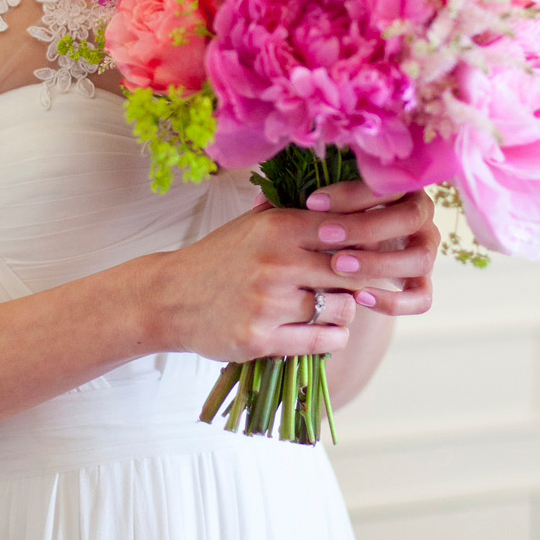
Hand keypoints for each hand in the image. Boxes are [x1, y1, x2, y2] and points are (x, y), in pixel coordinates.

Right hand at [151, 203, 364, 362]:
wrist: (171, 297)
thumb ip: (294, 212)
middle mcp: (276, 262)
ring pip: (342, 308)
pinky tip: (329, 329)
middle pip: (351, 270)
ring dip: (347, 310)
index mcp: (277, 227)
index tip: (368, 250)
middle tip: (359, 283)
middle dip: (362, 278)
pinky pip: (322, 340)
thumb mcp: (252, 224)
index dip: (365, 240)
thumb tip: (342, 199)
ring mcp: (269, 303)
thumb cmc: (219, 256)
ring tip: (339, 308)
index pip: (345, 229)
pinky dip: (334, 336)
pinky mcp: (261, 339)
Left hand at [299, 182, 439, 317]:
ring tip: (337, 265)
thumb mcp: (344, 204)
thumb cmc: (348, 216)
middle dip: (364, 227)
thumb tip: (315, 205)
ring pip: (420, 259)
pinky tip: (359, 297)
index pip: (388, 186)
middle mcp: (424, 219)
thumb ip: (338, 203)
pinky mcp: (424, 284)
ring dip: (378, 263)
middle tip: (325, 235)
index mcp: (407, 189)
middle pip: (409, 219)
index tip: (314, 204)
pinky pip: (421, 299)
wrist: (363, 249)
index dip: (351, 195)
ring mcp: (428, 252)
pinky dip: (393, 302)